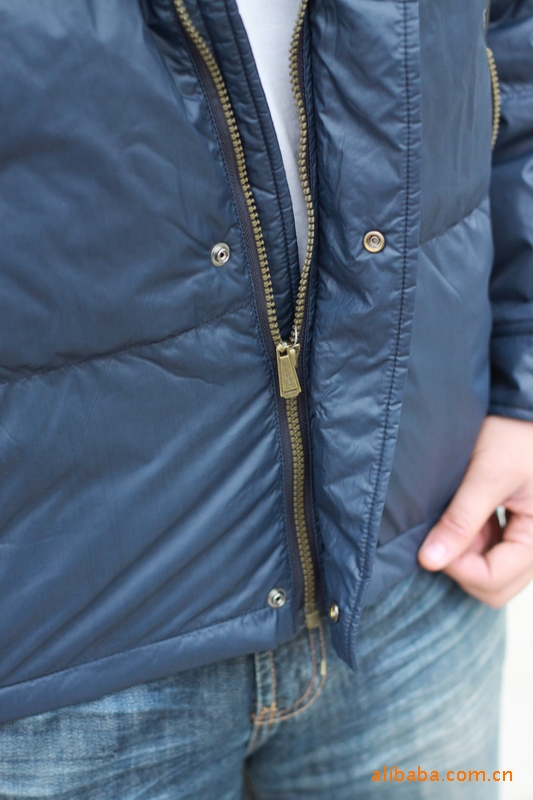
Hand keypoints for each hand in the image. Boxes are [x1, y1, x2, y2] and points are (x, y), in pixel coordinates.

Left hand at [418, 415, 532, 606]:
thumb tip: (429, 561)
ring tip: (452, 517)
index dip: (459, 568)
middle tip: (443, 532)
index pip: (495, 580)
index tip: (432, 543)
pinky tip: (457, 516)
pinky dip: (469, 542)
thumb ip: (461, 520)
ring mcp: (525, 536)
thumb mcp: (486, 474)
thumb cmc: (512, 431)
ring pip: (490, 572)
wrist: (519, 406)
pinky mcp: (513, 526)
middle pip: (496, 586)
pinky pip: (489, 552)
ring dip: (465, 553)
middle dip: (463, 566)